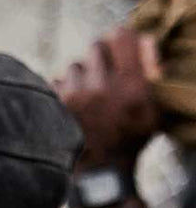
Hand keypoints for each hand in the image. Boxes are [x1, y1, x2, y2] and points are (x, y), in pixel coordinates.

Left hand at [54, 27, 162, 170]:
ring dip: (81, 75)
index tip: (121, 48)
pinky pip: (57, 80)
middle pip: (95, 46)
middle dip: (101, 56)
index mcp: (131, 84)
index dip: (121, 38)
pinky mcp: (54, 104)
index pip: (122, 35)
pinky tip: (72, 106)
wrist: (97, 172)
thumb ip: (151, 73)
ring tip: (88, 96)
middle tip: (105, 73)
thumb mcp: (152, 110)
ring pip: (74, 65)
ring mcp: (74, 95)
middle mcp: (102, 85)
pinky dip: (64, 90)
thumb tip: (144, 40)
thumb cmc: (130, 140)